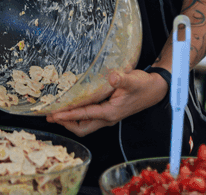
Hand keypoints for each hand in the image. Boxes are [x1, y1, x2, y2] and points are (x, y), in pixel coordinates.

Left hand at [46, 69, 167, 136]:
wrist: (155, 89)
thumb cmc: (143, 86)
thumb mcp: (133, 80)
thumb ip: (122, 79)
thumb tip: (113, 77)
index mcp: (110, 113)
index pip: (84, 116)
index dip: (68, 115)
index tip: (54, 115)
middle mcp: (107, 118)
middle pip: (82, 128)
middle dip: (65, 123)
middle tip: (50, 116)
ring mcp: (107, 116)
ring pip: (84, 125)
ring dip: (70, 120)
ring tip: (55, 113)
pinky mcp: (107, 112)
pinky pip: (88, 117)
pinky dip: (77, 115)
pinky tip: (71, 105)